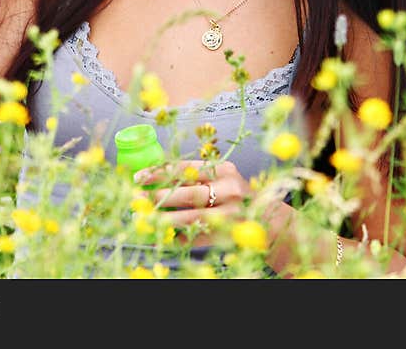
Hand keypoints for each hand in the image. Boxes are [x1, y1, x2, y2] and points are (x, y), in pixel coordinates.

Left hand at [133, 159, 252, 245]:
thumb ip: (196, 175)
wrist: (266, 219)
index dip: (160, 172)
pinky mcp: (227, 235)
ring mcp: (230, 215)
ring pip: (191, 217)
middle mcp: (230, 190)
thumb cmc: (235, 194)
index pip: (187, 168)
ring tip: (145, 218)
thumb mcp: (221, 176)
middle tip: (139, 197)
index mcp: (225, 170)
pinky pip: (197, 236)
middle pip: (188, 193)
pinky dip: (178, 236)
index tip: (140, 176)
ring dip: (164, 219)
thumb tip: (156, 177)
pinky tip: (163, 236)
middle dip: (160, 196)